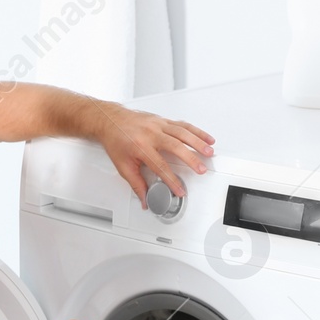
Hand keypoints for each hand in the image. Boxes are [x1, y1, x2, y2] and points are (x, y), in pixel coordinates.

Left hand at [91, 102, 215, 208]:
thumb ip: (136, 184)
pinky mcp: (163, 120)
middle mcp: (151, 133)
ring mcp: (158, 125)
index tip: (179, 190)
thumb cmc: (116, 141)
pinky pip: (183, 125)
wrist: (110, 120)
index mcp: (140, 146)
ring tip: (209, 152)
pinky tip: (206, 138)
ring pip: (182, 133)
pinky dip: (196, 131)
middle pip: (175, 147)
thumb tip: (145, 199)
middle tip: (201, 169)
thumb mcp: (123, 166)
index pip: (160, 166)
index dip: (171, 180)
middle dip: (190, 159)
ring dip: (198, 142)